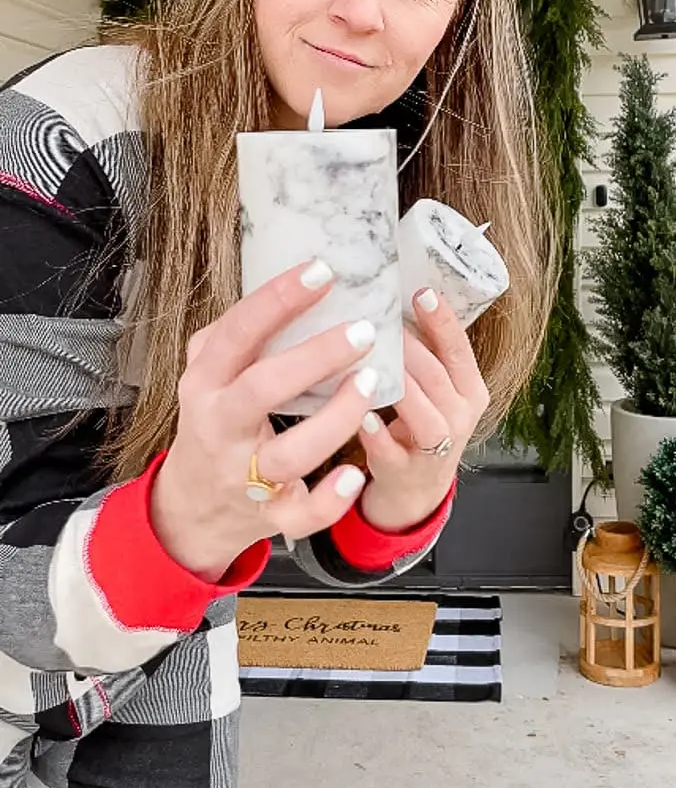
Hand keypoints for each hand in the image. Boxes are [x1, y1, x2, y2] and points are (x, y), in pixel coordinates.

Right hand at [149, 259, 381, 581]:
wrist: (192, 506)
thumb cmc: (213, 421)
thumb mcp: (208, 374)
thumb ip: (236, 335)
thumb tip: (291, 282)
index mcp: (204, 382)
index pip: (238, 332)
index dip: (278, 300)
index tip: (322, 271)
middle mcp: (219, 426)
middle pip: (263, 389)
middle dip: (316, 357)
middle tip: (364, 330)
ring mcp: (243, 475)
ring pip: (288, 453)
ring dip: (335, 419)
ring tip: (372, 383)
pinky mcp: (268, 515)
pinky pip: (300, 513)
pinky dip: (329, 499)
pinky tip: (355, 474)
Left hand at [356, 288, 489, 532]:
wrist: (415, 492)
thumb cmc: (419, 427)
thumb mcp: (435, 390)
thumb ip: (425, 353)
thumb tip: (393, 300)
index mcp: (470, 391)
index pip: (460, 351)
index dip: (442, 321)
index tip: (422, 292)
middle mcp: (459, 418)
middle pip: (437, 376)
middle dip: (409, 346)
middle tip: (378, 319)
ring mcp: (434, 448)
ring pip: (422, 412)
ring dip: (398, 384)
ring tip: (370, 358)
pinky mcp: (404, 472)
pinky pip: (391, 452)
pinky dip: (376, 434)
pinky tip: (360, 415)